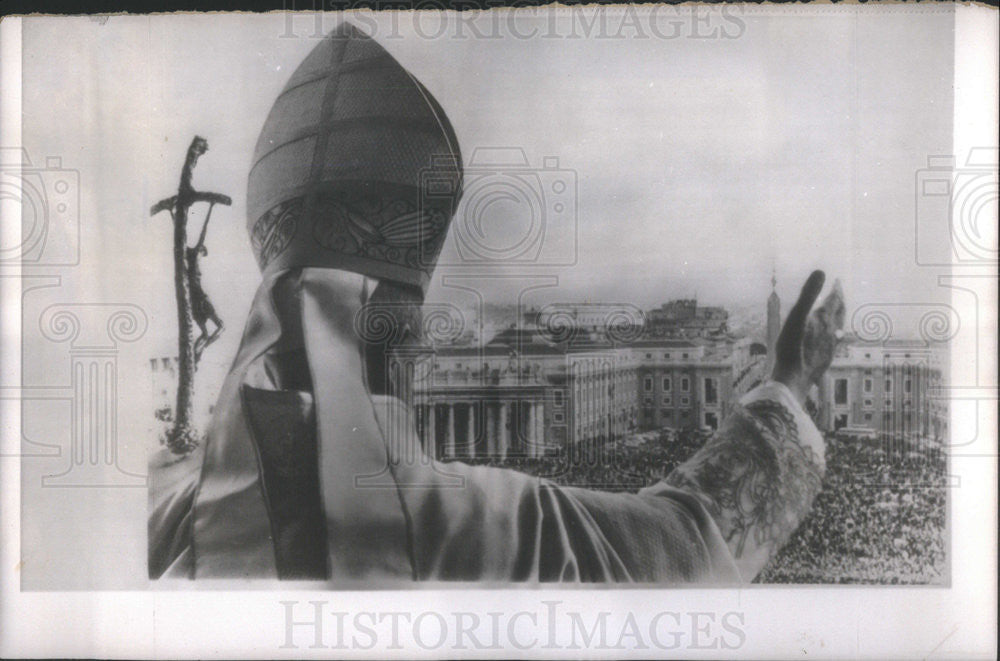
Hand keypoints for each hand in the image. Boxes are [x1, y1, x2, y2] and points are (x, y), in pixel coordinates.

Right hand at [771, 270, 845, 404]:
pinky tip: (833, 338)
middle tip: (839, 292)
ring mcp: (830, 346)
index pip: (834, 300)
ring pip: (839, 327)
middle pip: (840, 313)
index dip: (836, 289)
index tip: (837, 281)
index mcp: (823, 320)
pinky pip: (835, 341)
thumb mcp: (795, 317)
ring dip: (839, 317)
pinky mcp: (826, 358)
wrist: (793, 380)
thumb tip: (821, 271)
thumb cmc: (791, 349)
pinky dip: (835, 333)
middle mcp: (830, 332)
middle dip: (840, 301)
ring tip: (838, 312)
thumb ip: (808, 294)